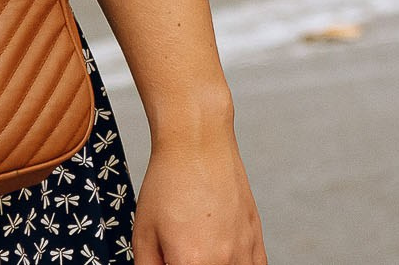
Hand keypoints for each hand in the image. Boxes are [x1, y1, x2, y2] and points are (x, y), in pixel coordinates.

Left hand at [132, 131, 265, 264]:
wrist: (198, 145)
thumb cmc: (168, 183)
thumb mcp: (142, 236)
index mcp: (193, 262)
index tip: (165, 261)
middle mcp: (225, 258)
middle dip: (190, 264)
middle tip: (176, 253)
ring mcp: (245, 245)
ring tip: (200, 253)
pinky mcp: (255, 232)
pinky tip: (227, 260)